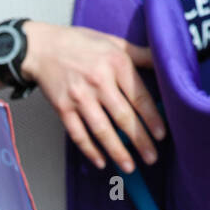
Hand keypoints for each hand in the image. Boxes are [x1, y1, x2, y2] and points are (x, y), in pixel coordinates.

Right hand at [20, 23, 166, 173]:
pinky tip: (101, 162)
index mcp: (116, 64)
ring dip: (117, 151)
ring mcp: (79, 97)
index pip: (139, 96)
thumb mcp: (113, 42)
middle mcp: (98, 81)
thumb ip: (139, 54)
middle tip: (152, 158)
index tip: (161, 136)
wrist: (42, 48)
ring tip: (129, 166)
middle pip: (123, 117)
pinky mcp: (63, 108)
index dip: (152, 118)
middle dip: (139, 140)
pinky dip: (90, 150)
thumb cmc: (81, 44)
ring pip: (101, 130)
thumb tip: (167, 57)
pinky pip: (78, 134)